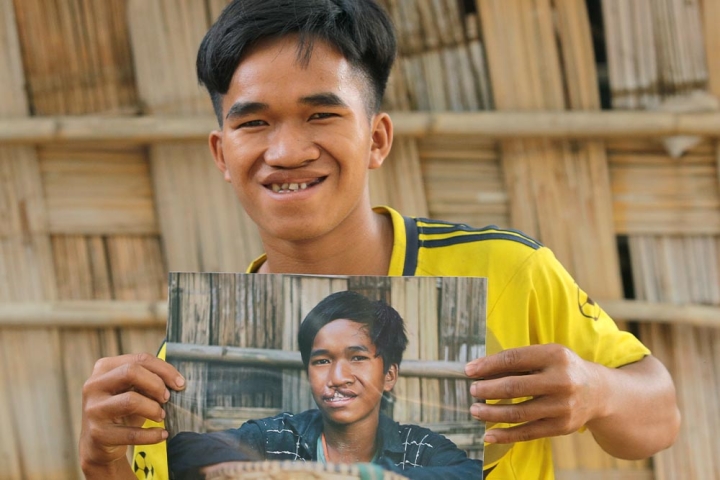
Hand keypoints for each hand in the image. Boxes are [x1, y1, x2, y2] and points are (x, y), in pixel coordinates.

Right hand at [79, 353, 185, 476]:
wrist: (99, 443)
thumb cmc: (122, 409)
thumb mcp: (133, 389)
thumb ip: (149, 379)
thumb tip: (177, 381)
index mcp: (105, 368)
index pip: (140, 359)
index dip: (165, 370)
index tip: (180, 383)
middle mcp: (94, 385)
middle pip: (131, 372)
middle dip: (156, 384)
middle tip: (167, 398)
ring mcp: (93, 409)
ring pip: (131, 401)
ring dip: (154, 409)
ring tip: (162, 416)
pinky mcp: (97, 433)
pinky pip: (131, 433)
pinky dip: (152, 435)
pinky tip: (162, 434)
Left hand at [465, 344, 600, 443]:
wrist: (599, 392)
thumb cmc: (562, 369)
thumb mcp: (547, 355)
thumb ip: (518, 361)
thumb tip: (480, 370)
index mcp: (555, 356)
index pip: (514, 359)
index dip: (488, 365)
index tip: (469, 370)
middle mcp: (561, 381)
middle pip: (514, 387)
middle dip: (488, 389)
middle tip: (473, 390)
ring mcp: (562, 406)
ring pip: (518, 412)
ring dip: (491, 413)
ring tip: (475, 410)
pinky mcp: (562, 426)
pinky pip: (528, 432)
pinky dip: (505, 435)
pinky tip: (488, 434)